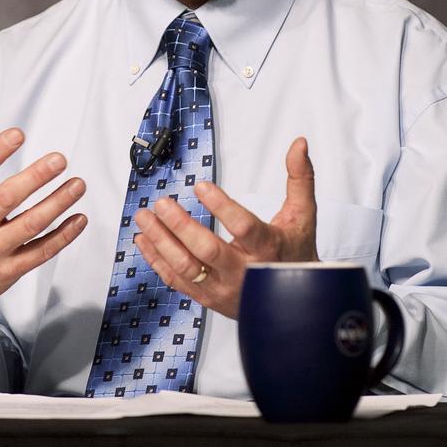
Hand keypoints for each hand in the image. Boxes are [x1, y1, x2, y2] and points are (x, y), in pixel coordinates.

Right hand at [0, 107, 86, 336]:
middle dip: (35, 178)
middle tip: (59, 159)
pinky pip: (40, 253)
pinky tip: (79, 219)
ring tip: (77, 185)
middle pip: (6, 199)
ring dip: (57, 205)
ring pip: (29, 226)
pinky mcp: (9, 270)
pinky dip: (62, 237)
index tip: (18, 134)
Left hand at [133, 136, 317, 319]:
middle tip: (161, 203)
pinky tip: (144, 240)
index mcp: (267, 248)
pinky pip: (177, 281)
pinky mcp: (208, 298)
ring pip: (186, 268)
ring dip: (161, 242)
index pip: (243, 227)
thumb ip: (300, 178)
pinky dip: (156, 260)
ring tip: (144, 217)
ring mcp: (223, 288)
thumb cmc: (296, 254)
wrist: (294, 301)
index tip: (200, 186)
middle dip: (180, 226)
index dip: (221, 206)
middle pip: (206, 250)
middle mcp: (243, 272)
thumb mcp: (303, 215)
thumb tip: (298, 145)